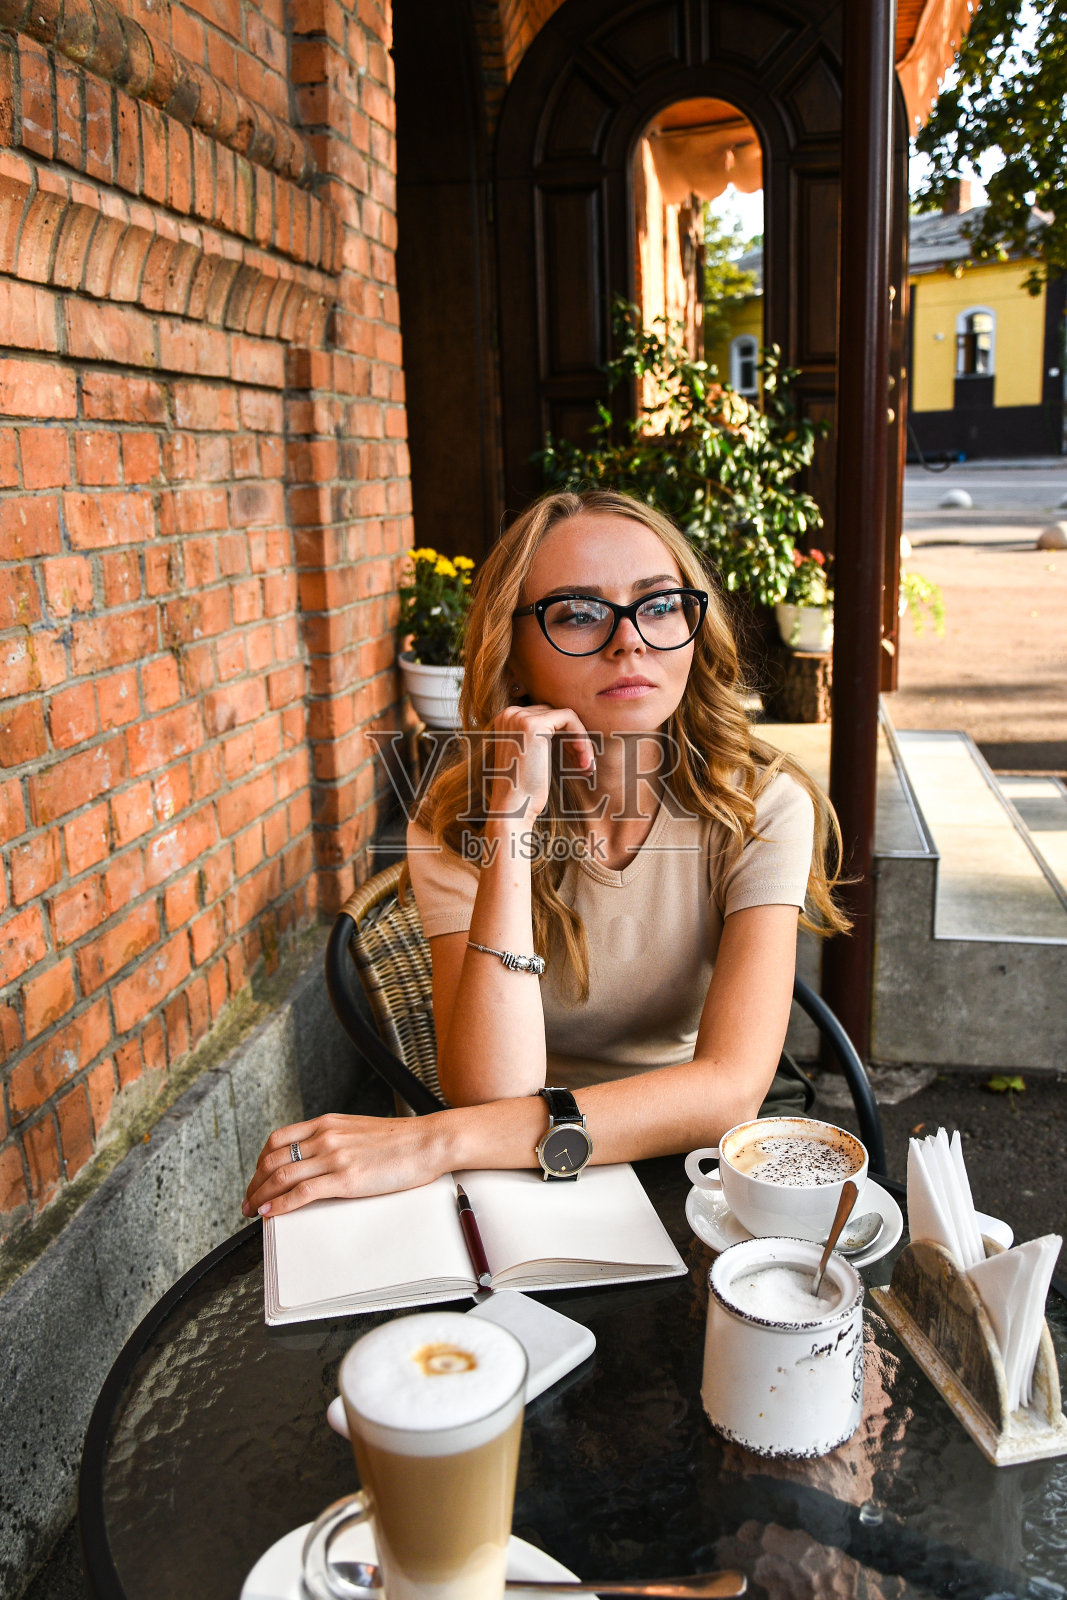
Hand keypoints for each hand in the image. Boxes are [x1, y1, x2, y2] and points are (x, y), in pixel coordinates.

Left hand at [242, 1112, 448, 1217]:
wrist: (428, 1142)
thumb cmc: (401, 1140)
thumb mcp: (359, 1130)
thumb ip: (335, 1139)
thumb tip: (317, 1159)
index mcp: (327, 1123)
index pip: (278, 1139)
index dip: (259, 1162)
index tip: (256, 1178)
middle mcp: (325, 1136)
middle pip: (272, 1159)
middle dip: (254, 1183)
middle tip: (248, 1201)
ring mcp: (334, 1157)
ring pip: (281, 1176)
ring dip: (260, 1197)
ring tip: (254, 1211)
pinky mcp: (346, 1179)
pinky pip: (301, 1193)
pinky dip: (280, 1205)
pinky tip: (271, 1213)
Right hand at [484, 703, 595, 821]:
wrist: (512, 809)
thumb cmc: (524, 790)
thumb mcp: (531, 757)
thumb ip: (542, 739)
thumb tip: (572, 729)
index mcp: (506, 719)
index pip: (547, 717)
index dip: (566, 737)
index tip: (577, 761)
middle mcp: (510, 713)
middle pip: (556, 716)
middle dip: (575, 740)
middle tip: (584, 765)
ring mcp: (520, 717)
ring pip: (566, 716)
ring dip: (581, 741)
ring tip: (586, 766)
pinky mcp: (534, 725)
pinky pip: (569, 718)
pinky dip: (581, 736)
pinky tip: (583, 759)